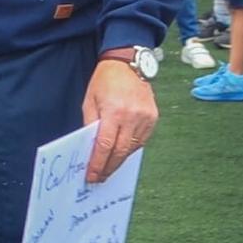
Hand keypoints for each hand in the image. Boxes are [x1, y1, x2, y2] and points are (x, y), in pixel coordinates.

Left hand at [83, 60, 158, 183]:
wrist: (127, 63)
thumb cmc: (105, 81)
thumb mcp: (89, 101)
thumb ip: (90, 125)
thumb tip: (89, 150)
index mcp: (114, 111)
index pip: (105, 146)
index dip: (98, 164)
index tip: (92, 176)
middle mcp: (132, 116)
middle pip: (120, 151)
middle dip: (109, 168)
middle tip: (100, 178)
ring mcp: (146, 117)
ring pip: (132, 148)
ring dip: (120, 160)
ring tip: (109, 168)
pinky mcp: (153, 117)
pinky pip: (141, 141)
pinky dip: (131, 149)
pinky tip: (121, 153)